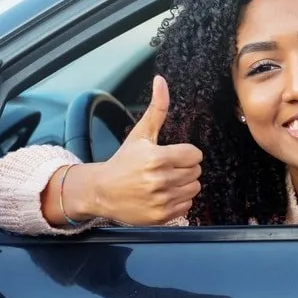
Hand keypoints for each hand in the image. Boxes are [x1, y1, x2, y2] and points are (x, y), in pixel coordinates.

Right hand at [69, 75, 202, 225]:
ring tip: (165, 181)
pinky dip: (179, 200)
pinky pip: (187, 205)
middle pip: (196, 171)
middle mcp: (160, 181)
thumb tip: (161, 80)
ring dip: (184, 184)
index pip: (195, 155)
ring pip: (194, 188)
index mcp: (157, 158)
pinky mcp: (161, 216)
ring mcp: (161, 200)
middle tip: (167, 168)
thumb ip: (157, 108)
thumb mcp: (140, 134)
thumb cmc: (123, 161)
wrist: (101, 191)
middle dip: (184, 168)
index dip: (186, 153)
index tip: (173, 155)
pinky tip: (163, 194)